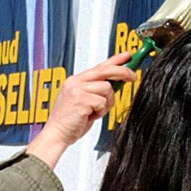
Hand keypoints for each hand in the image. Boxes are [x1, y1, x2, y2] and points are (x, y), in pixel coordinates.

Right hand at [27, 52, 135, 170]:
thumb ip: (97, 90)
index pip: (99, 66)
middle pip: (106, 70)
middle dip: (123, 72)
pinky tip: (90, 116)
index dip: (115, 60)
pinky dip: (101, 111)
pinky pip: (102, 101)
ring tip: (96, 111)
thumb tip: (117, 81)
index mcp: (76, 81)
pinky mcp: (80, 99)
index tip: (127, 56)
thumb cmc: (71, 121)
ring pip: (107, 88)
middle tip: (133, 77)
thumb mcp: (85, 101)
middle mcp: (75, 82)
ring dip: (107, 102)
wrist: (57, 134)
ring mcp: (77, 90)